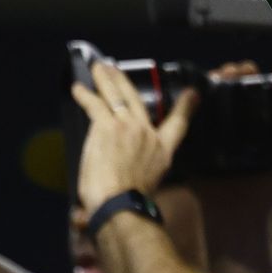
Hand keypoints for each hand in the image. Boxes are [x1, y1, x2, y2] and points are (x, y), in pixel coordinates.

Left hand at [71, 60, 197, 213]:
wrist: (121, 204)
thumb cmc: (129, 205)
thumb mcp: (146, 186)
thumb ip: (137, 177)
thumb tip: (111, 191)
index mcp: (162, 151)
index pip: (178, 124)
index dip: (186, 107)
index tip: (192, 94)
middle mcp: (148, 134)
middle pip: (136, 101)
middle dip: (124, 82)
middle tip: (115, 67)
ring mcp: (128, 127)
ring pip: (115, 96)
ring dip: (105, 80)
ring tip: (98, 68)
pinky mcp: (107, 127)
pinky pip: (95, 105)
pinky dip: (85, 95)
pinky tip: (78, 88)